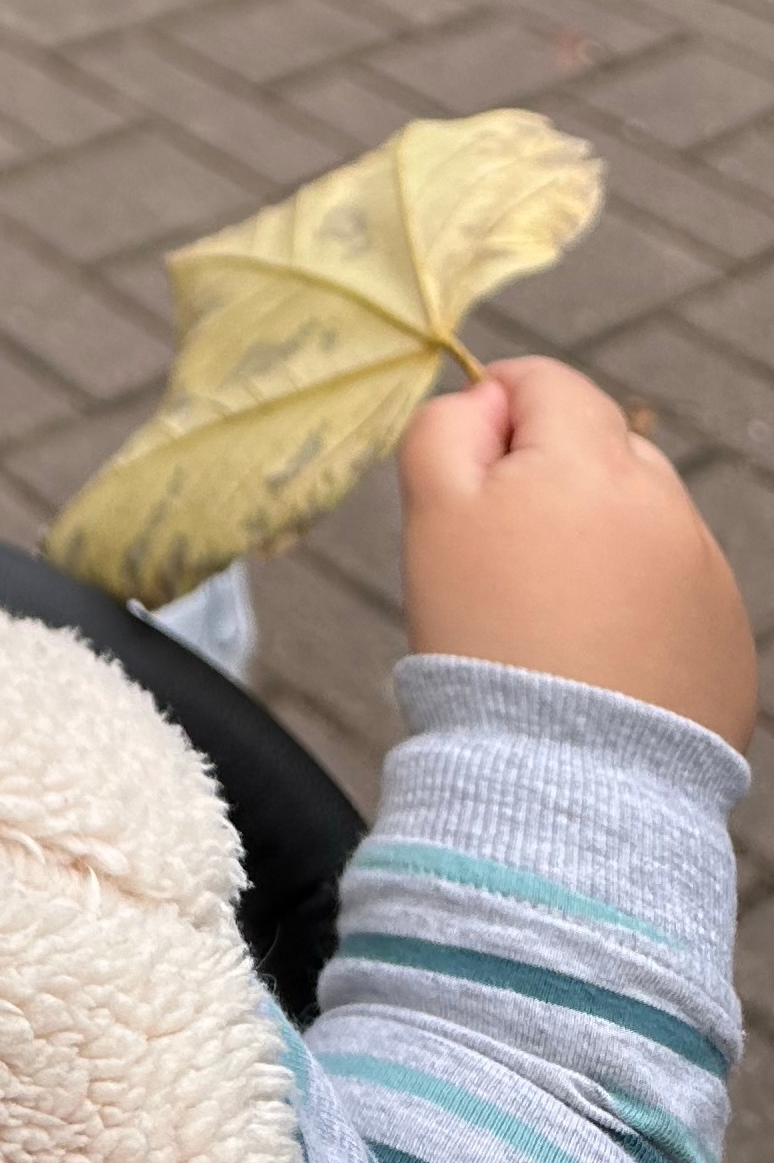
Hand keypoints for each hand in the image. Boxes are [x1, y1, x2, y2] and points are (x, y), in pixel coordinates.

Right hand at [400, 354, 756, 752]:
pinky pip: (676, 589)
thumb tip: (490, 399)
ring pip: (643, 518)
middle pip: (602, 447)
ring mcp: (707, 575)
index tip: (473, 470)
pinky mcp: (728, 639)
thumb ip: (448, 426)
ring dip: (602, 536)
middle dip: (555, 476)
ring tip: (555, 612)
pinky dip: (639, 601)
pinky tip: (598, 653)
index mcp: (591, 462)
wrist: (567, 778)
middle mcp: (667, 505)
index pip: (549, 383)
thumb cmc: (485, 635)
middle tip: (508, 552)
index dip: (498, 409)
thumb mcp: (433, 513)